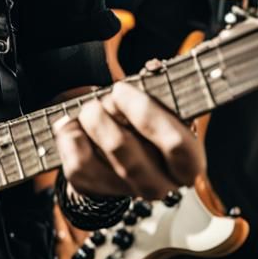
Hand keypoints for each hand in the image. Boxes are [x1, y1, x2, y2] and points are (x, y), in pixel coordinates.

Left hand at [54, 80, 204, 198]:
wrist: (118, 156)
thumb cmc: (143, 124)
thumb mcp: (159, 106)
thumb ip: (160, 88)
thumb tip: (154, 68)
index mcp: (187, 161)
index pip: (176, 145)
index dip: (145, 113)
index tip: (121, 89)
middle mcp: (161, 183)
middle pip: (125, 146)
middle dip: (106, 112)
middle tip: (103, 97)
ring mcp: (127, 190)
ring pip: (100, 153)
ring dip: (91, 119)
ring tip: (91, 109)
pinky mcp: (95, 189)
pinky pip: (78, 162)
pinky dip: (71, 136)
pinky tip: (75, 125)